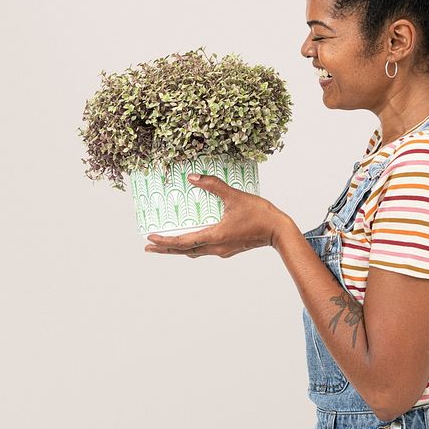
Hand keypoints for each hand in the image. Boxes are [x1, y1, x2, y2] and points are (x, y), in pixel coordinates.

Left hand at [144, 173, 290, 258]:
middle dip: (166, 249)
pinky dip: (193, 245)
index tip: (150, 238)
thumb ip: (213, 185)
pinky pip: (205, 249)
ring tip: (165, 245)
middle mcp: (216, 247)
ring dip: (179, 249)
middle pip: (185, 250)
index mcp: (215, 236)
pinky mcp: (229, 248)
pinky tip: (193, 237)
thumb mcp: (235, 195)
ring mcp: (223, 250)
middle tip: (148, 247)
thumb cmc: (260, 214)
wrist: (279, 231)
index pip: (183, 242)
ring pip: (195, 251)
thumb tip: (194, 177)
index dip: (165, 241)